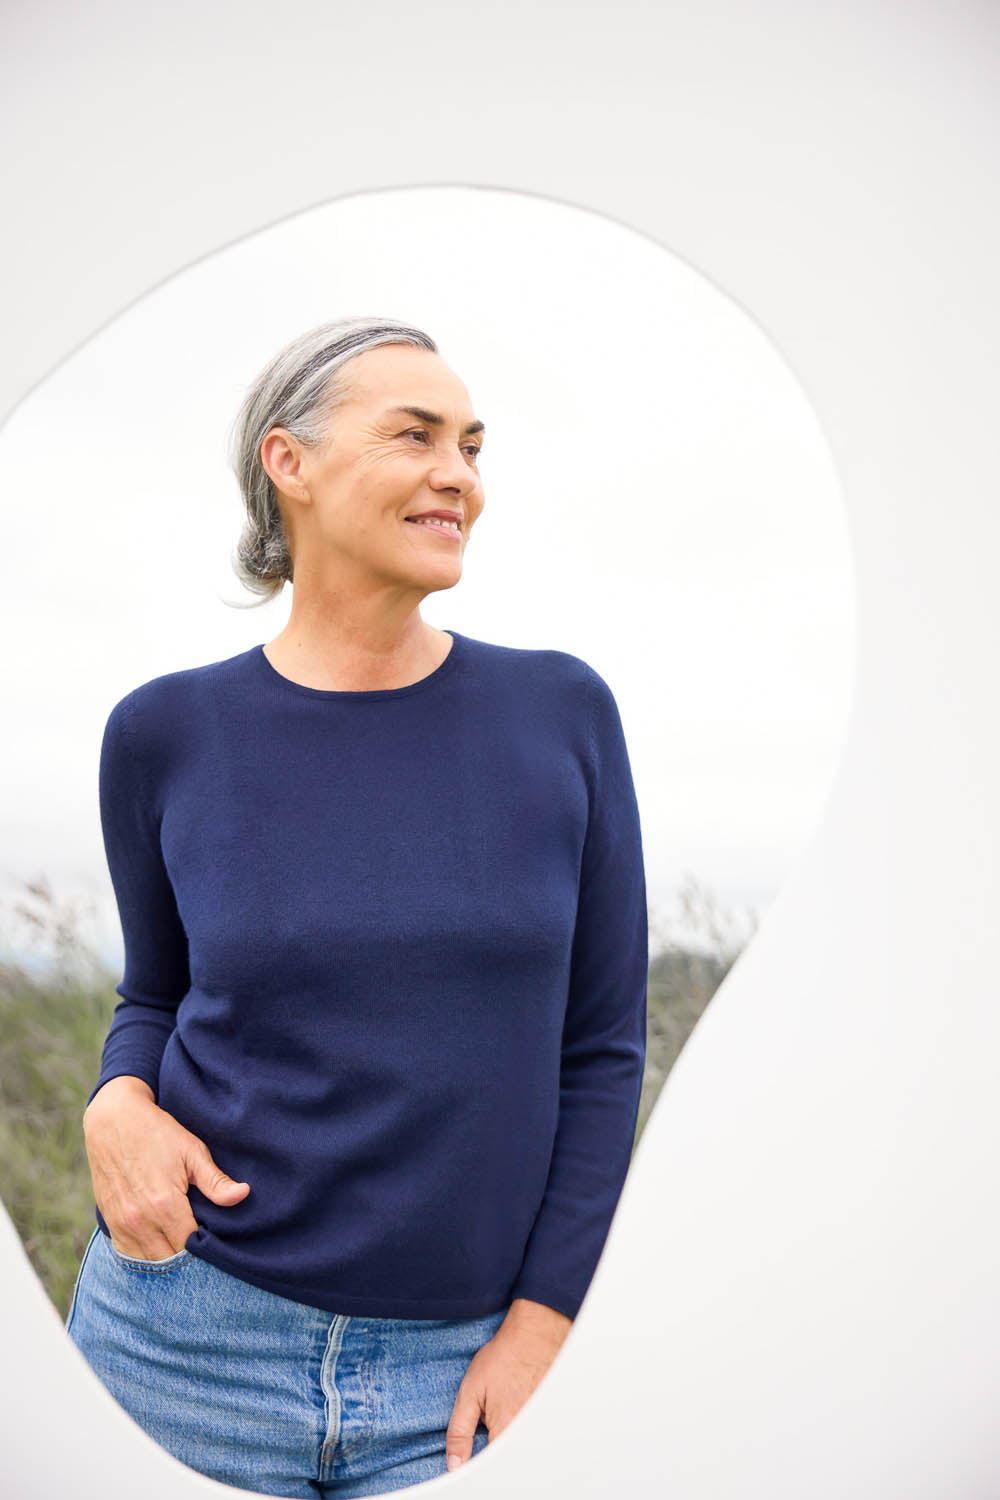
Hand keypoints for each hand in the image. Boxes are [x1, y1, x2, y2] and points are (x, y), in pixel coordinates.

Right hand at [82, 1075, 249, 1259]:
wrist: (113, 1120)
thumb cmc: (157, 1133)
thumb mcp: (192, 1151)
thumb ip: (216, 1181)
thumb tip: (244, 1194)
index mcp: (164, 1204)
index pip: (191, 1245)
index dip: (206, 1246)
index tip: (215, 1239)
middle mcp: (140, 1220)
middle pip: (169, 1259)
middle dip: (187, 1256)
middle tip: (202, 1244)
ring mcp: (121, 1223)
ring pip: (148, 1261)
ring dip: (166, 1258)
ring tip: (182, 1244)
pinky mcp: (109, 1222)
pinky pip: (128, 1254)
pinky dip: (144, 1254)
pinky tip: (159, 1244)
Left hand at [445, 1298, 572, 1470]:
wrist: (535, 1334)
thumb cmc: (503, 1358)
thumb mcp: (470, 1391)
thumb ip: (459, 1431)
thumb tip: (454, 1464)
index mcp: (505, 1431)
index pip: (491, 1468)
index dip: (481, 1465)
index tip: (475, 1458)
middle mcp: (529, 1433)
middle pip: (512, 1461)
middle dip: (499, 1451)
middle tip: (497, 1418)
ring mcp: (545, 1425)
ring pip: (527, 1449)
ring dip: (516, 1441)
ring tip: (512, 1406)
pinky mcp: (555, 1417)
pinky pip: (540, 1436)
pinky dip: (530, 1430)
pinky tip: (525, 1404)